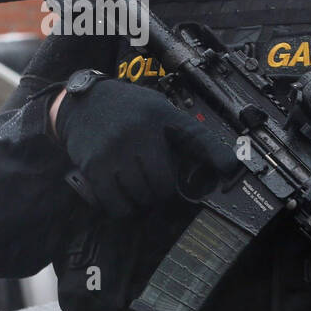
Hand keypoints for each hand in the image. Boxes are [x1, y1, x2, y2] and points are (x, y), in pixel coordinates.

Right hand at [54, 74, 240, 217]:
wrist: (83, 103)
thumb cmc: (128, 109)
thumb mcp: (159, 109)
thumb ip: (188, 133)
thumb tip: (225, 162)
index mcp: (158, 116)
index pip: (195, 137)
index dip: (214, 155)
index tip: (228, 167)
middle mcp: (137, 133)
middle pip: (163, 184)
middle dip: (160, 189)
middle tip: (153, 181)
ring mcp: (114, 152)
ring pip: (140, 197)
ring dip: (141, 199)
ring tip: (136, 186)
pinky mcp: (93, 168)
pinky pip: (115, 204)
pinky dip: (121, 206)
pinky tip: (121, 194)